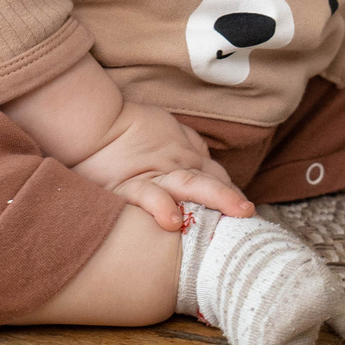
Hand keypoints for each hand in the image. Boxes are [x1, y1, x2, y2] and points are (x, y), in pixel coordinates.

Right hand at [74, 100, 253, 231]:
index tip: (243, 212)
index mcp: (186, 158)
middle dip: (232, 196)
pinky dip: (161, 206)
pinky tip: (171, 222)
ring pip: (190, 185)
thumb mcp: (169, 129)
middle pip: (210, 180)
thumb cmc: (130, 127)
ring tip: (235, 212)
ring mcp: (154, 177)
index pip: (216, 177)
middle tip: (249, 211)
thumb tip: (208, 163)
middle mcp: (175, 168)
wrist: (95, 122)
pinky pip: (147, 196)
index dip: (231, 194)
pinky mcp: (129, 187)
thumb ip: (191, 146)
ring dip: (215, 198)